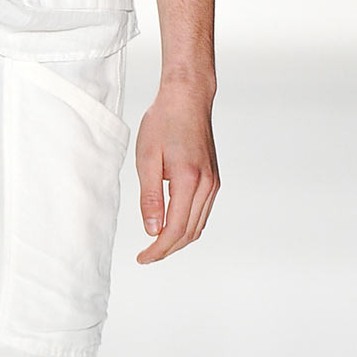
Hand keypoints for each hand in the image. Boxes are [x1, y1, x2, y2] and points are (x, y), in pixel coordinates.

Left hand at [134, 81, 219, 262]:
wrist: (188, 99)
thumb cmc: (163, 123)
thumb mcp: (147, 158)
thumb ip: (150, 197)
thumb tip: (152, 230)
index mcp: (188, 180)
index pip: (174, 229)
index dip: (158, 249)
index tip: (143, 258)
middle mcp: (207, 185)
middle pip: (189, 233)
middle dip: (167, 249)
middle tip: (146, 256)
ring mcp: (213, 183)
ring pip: (198, 226)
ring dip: (178, 240)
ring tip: (156, 245)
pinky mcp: (214, 179)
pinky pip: (202, 213)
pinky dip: (187, 226)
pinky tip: (171, 226)